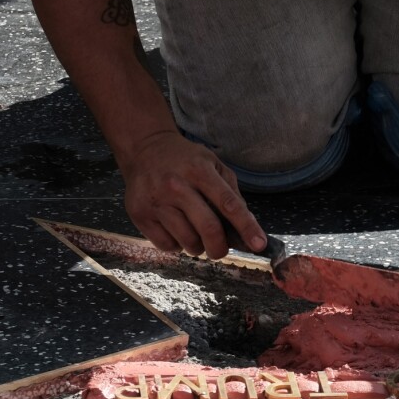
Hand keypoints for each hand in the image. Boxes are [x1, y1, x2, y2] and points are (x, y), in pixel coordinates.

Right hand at [122, 131, 266, 258]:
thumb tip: (246, 228)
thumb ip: (231, 193)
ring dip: (198, 247)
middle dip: (220, 247)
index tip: (259, 244)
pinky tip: (176, 230)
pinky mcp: (139, 214)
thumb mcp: (212, 164)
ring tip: (194, 233)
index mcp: (199, 170)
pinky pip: (166, 245)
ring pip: (187, 242)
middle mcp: (176, 186)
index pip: (228, 203)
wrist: (144, 149)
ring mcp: (156, 201)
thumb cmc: (185, 160)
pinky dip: (177, 245)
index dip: (246, 226)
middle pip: (208, 228)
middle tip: (220, 249)